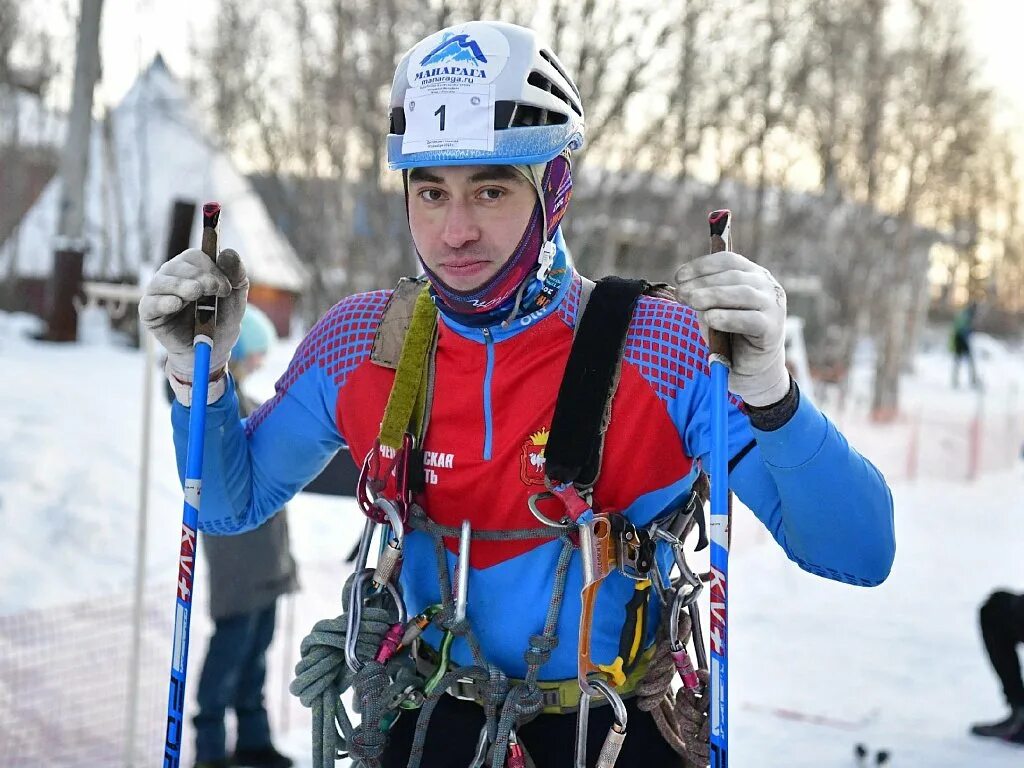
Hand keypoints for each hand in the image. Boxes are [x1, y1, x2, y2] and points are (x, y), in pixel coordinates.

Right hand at [139, 248, 248, 381]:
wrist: (214, 349)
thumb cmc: (223, 319)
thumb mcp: (236, 297)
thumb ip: (236, 274)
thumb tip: (228, 252)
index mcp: (192, 269)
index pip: (194, 257)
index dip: (210, 268)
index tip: (225, 287)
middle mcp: (172, 277)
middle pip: (178, 266)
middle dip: (199, 277)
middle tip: (214, 290)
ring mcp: (159, 294)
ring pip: (163, 281)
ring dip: (181, 286)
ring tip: (195, 293)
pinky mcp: (149, 313)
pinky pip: (150, 303)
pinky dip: (163, 302)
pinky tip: (175, 303)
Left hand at [674, 251, 789, 406]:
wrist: (749, 368)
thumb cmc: (728, 334)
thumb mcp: (712, 308)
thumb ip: (702, 294)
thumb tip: (685, 284)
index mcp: (753, 275)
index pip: (728, 261)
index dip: (702, 266)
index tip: (679, 276)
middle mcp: (767, 286)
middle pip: (733, 276)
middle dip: (702, 283)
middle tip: (680, 294)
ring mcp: (773, 306)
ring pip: (742, 293)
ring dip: (713, 295)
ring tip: (691, 302)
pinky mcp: (772, 329)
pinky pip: (749, 319)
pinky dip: (728, 317)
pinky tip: (710, 319)